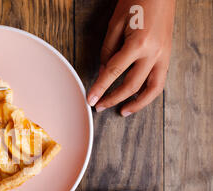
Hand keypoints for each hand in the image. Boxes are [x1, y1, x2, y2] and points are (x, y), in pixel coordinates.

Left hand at [87, 0, 174, 116]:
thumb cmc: (136, 2)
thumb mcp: (115, 25)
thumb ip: (107, 52)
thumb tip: (103, 74)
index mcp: (138, 44)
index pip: (114, 72)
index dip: (100, 88)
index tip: (91, 99)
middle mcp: (153, 53)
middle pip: (132, 85)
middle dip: (113, 98)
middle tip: (100, 106)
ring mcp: (163, 55)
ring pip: (152, 89)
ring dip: (137, 104)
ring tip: (122, 111)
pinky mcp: (167, 55)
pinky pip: (159, 81)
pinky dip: (148, 93)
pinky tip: (137, 98)